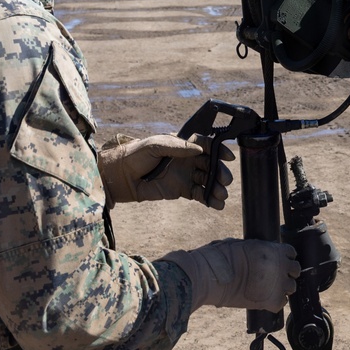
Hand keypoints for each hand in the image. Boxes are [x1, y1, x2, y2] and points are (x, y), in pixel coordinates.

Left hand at [98, 133, 233, 208]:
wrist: (121, 177)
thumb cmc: (136, 155)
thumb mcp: (155, 145)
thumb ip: (177, 146)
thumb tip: (199, 149)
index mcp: (183, 144)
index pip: (206, 145)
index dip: (219, 150)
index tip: (228, 157)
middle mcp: (187, 159)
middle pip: (210, 164)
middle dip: (220, 172)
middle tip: (225, 181)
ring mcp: (185, 175)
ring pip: (207, 181)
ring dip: (216, 187)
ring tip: (222, 195)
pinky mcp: (181, 190)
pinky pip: (199, 194)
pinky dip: (208, 199)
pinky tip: (216, 205)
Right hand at [167, 239, 300, 311]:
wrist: (208, 277)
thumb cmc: (217, 258)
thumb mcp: (237, 244)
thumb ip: (253, 249)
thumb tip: (254, 253)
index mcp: (271, 249)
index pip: (290, 252)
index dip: (284, 257)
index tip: (277, 262)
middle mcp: (278, 265)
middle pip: (295, 269)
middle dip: (286, 272)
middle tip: (273, 277)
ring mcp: (277, 284)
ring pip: (291, 287)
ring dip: (282, 288)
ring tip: (268, 289)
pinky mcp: (270, 301)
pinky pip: (281, 303)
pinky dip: (275, 303)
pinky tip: (265, 300)